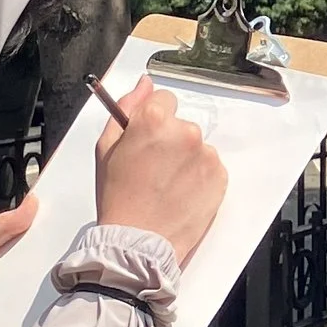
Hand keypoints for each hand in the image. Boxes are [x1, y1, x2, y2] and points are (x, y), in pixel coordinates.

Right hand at [92, 73, 227, 262]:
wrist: (138, 242)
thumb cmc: (118, 197)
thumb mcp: (107, 148)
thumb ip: (126, 108)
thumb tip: (145, 83)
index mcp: (154, 119)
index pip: (164, 99)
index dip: (153, 121)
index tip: (147, 141)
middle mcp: (185, 131)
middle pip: (181, 124)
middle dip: (170, 141)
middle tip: (154, 169)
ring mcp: (206, 155)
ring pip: (196, 146)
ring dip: (186, 160)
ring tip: (167, 185)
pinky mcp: (220, 176)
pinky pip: (210, 166)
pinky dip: (199, 177)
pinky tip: (181, 193)